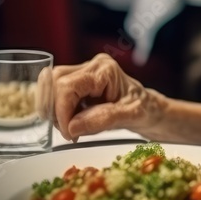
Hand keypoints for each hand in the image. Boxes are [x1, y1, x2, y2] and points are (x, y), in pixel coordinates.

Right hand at [40, 53, 165, 140]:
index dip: (62, 111)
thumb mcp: (130, 116)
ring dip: (55, 111)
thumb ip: (102, 120)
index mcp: (105, 70)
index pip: (68, 86)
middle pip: (54, 82)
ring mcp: (84, 72)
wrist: (149, 110)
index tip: (68, 133)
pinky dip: (59, 111)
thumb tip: (72, 126)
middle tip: (69, 132)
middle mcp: (92, 66)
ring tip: (72, 128)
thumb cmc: (145, 110)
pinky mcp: (79, 82)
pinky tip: (72, 122)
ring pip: (51, 87)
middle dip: (56, 110)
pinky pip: (56, 94)